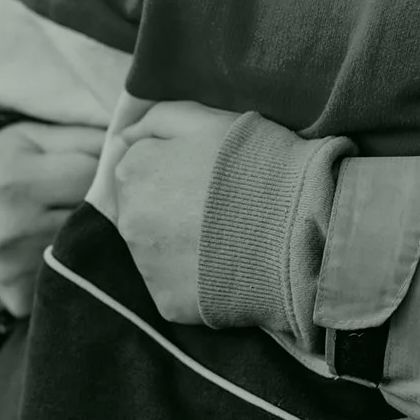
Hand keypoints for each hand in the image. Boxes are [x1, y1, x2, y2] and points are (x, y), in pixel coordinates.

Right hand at [0, 120, 105, 315]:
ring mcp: (13, 267)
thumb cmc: (7, 166)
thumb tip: (137, 146)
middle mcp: (9, 227)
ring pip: (89, 248)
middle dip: (105, 204)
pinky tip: (71, 251)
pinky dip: (80, 263)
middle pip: (93, 215)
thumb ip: (86, 138)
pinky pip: (73, 277)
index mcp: (13, 180)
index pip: (92, 175)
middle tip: (98, 196)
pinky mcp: (18, 297)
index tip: (102, 168)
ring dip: (96, 234)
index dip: (104, 168)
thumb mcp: (36, 136)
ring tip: (82, 220)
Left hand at [115, 101, 239, 324]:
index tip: (205, 176)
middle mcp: (127, 219)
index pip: (139, 168)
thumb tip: (123, 137)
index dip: (174, 170)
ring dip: (180, 243)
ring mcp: (145, 264)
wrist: (295, 227)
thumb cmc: (255, 163)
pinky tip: (225, 264)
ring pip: (155, 250)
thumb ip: (157, 119)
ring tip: (226, 237)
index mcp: (133, 170)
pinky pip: (174, 286)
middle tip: (219, 207)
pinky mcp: (167, 300)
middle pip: (141, 210)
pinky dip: (194, 278)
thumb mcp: (207, 119)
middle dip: (170, 207)